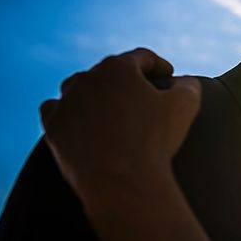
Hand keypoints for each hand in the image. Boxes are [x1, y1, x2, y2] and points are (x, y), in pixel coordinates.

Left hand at [40, 48, 200, 209]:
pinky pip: (55, 109)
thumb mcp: (185, 106)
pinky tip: (79, 118)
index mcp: (119, 68)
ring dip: (94, 91)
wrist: (122, 183)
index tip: (168, 75)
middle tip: (142, 91)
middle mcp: (88, 78)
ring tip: (108, 104)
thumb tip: (183, 82)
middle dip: (127, 78)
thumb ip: (188, 85)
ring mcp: (66, 102)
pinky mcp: (53, 126)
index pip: (142, 58)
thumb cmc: (155, 142)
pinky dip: (68, 110)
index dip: (159, 65)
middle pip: (109, 70)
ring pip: (78, 85)